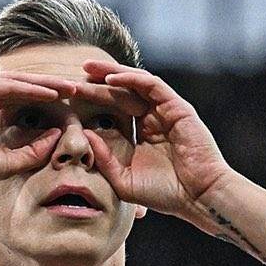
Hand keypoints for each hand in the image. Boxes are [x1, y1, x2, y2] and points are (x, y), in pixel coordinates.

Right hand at [0, 72, 76, 189]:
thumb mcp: (4, 161)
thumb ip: (31, 151)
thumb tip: (57, 136)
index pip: (10, 96)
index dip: (36, 98)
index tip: (62, 103)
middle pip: (15, 84)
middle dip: (45, 87)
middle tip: (73, 90)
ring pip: (14, 81)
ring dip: (43, 84)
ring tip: (69, 88)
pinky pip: (7, 85)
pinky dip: (31, 89)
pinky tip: (52, 93)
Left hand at [80, 60, 234, 222]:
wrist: (197, 197)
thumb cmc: (165, 194)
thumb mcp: (124, 179)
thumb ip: (105, 159)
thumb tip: (85, 135)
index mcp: (141, 135)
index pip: (113, 112)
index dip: (91, 104)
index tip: (68, 100)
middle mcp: (153, 119)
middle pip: (120, 93)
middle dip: (96, 83)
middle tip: (70, 79)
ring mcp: (165, 111)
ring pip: (134, 83)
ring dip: (110, 73)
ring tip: (87, 68)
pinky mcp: (177, 107)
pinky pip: (151, 84)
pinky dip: (130, 78)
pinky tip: (109, 79)